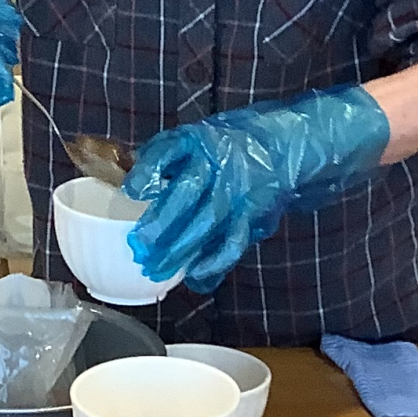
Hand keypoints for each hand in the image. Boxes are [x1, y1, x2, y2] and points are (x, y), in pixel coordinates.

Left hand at [124, 86, 390, 292]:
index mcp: (198, 140)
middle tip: (139, 246)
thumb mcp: (196, 137)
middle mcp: (219, 164)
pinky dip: (213, 264)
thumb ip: (165, 157)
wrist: (286, 144)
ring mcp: (238, 191)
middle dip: (161, 223)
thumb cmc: (229, 145)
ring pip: (207, 223)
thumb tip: (130, 180)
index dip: (149, 171)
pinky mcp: (251, 215)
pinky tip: (194, 279)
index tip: (132, 190)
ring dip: (180, 250)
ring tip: (154, 269)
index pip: (169, 152)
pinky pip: (232, 243)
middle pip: (187, 193)